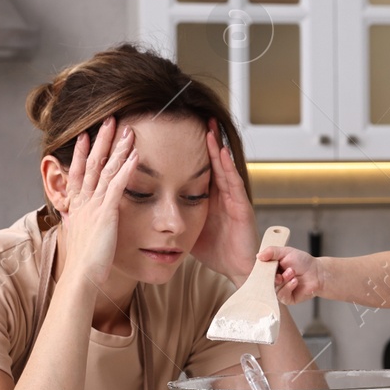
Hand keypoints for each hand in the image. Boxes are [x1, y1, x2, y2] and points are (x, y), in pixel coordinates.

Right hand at [56, 118, 136, 289]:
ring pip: (105, 170)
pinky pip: (117, 186)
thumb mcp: (81, 237)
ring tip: (126, 129)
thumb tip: (79, 219)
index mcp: (76, 207)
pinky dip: (126, 169)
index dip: (81, 153)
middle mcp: (83, 202)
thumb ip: (82, 223)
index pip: (78, 173)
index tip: (85, 135)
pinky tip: (134, 155)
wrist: (81, 277)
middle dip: (100, 140)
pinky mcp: (106, 214)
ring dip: (116, 148)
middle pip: (91, 164)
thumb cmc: (84, 263)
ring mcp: (94, 206)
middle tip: (108, 120)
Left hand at [189, 121, 259, 284]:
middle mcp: (222, 194)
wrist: (236, 269)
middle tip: (199, 119)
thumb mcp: (188, 230)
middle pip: (213, 163)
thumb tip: (148, 211)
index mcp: (209, 198)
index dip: (193, 152)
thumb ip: (174, 217)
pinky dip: (227, 166)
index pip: (200, 169)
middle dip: (207, 142)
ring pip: (223, 168)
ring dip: (217, 148)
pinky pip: (233, 182)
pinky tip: (221, 152)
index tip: (181, 134)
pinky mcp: (242, 206)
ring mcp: (233, 198)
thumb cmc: (216, 251)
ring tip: (210, 129)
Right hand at [265, 246, 322, 304]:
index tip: (266, 266)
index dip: (262, 270)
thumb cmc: (303, 262)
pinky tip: (295, 282)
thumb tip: (258, 256)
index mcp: (272, 270)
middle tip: (281, 272)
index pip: (260, 272)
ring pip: (274, 288)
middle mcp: (274, 281)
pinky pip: (282, 295)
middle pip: (265, 282)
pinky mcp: (287, 298)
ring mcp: (280, 290)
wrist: (317, 272)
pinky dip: (288, 287)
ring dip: (284, 280)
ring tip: (293, 273)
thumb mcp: (286, 252)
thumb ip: (271, 252)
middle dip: (274, 276)